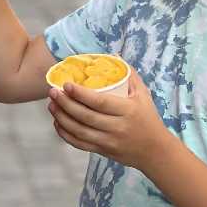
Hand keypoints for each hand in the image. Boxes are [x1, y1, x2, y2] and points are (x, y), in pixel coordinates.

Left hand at [47, 68, 167, 170]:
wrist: (155, 151)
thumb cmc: (148, 118)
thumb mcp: (143, 94)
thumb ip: (129, 74)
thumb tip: (113, 55)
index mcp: (128, 111)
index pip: (100, 102)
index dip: (81, 94)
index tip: (66, 84)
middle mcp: (117, 127)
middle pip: (86, 116)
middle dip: (66, 103)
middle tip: (53, 92)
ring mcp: (108, 141)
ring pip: (79, 131)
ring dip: (62, 118)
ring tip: (51, 105)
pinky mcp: (102, 151)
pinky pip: (79, 144)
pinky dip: (65, 134)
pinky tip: (58, 122)